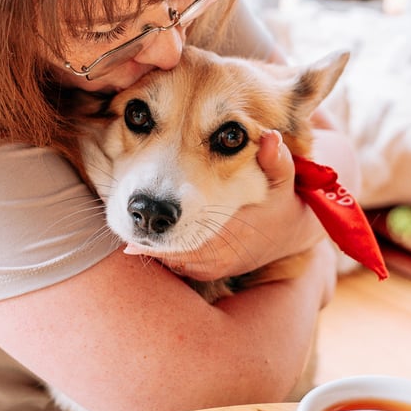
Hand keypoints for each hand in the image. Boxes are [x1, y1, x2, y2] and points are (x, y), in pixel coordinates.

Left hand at [123, 129, 327, 281]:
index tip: (130, 233)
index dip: (159, 243)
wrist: (290, 234)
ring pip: (172, 262)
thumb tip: (270, 138)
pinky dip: (161, 253)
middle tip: (119, 226)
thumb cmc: (281, 203)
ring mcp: (214, 268)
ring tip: (127, 229)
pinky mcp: (208, 272)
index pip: (189, 245)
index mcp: (233, 235)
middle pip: (173, 256)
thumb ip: (277, 159)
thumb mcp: (283, 180)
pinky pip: (177, 265)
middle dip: (147, 244)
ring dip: (151, 249)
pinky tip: (143, 238)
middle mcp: (220, 258)